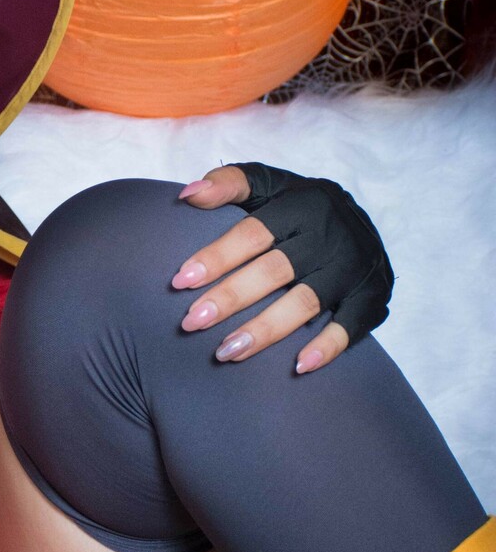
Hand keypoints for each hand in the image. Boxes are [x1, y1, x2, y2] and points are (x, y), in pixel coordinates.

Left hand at [171, 163, 392, 373]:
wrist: (364, 221)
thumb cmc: (301, 207)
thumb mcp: (270, 184)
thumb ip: (229, 184)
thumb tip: (188, 195)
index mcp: (302, 206)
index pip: (253, 234)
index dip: (217, 257)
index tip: (180, 281)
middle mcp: (329, 236)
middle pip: (275, 270)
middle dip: (230, 298)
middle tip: (191, 322)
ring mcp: (353, 268)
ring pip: (305, 302)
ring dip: (264, 330)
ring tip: (225, 352)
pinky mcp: (372, 296)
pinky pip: (351, 326)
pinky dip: (327, 346)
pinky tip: (298, 366)